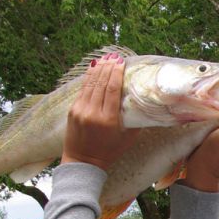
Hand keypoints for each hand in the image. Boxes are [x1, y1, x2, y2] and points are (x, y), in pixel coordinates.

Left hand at [61, 53, 139, 169]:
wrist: (83, 161)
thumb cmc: (110, 151)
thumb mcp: (128, 139)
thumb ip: (136, 121)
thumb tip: (145, 105)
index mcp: (108, 120)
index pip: (112, 90)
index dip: (117, 74)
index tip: (121, 62)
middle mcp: (93, 113)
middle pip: (101, 83)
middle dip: (108, 68)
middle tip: (115, 57)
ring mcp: (80, 110)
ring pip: (90, 84)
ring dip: (98, 70)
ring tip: (106, 59)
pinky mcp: (72, 110)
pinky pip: (82, 90)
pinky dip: (89, 78)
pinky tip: (94, 70)